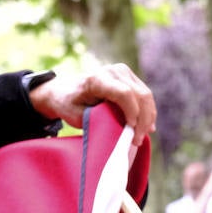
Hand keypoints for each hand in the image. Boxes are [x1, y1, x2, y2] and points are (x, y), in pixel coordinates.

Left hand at [28, 64, 156, 137]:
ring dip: (148, 117)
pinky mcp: (129, 76)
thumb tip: (123, 133)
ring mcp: (123, 71)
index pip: (124, 94)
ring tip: (141, 136)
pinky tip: (146, 126)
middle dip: (143, 120)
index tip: (131, 132)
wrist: (64, 90)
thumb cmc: (69, 105)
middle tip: (137, 141)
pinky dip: (147, 111)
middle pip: (140, 95)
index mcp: (97, 79)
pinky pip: (144, 94)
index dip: (133, 113)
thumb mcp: (79, 117)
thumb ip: (100, 122)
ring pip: (146, 95)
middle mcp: (113, 71)